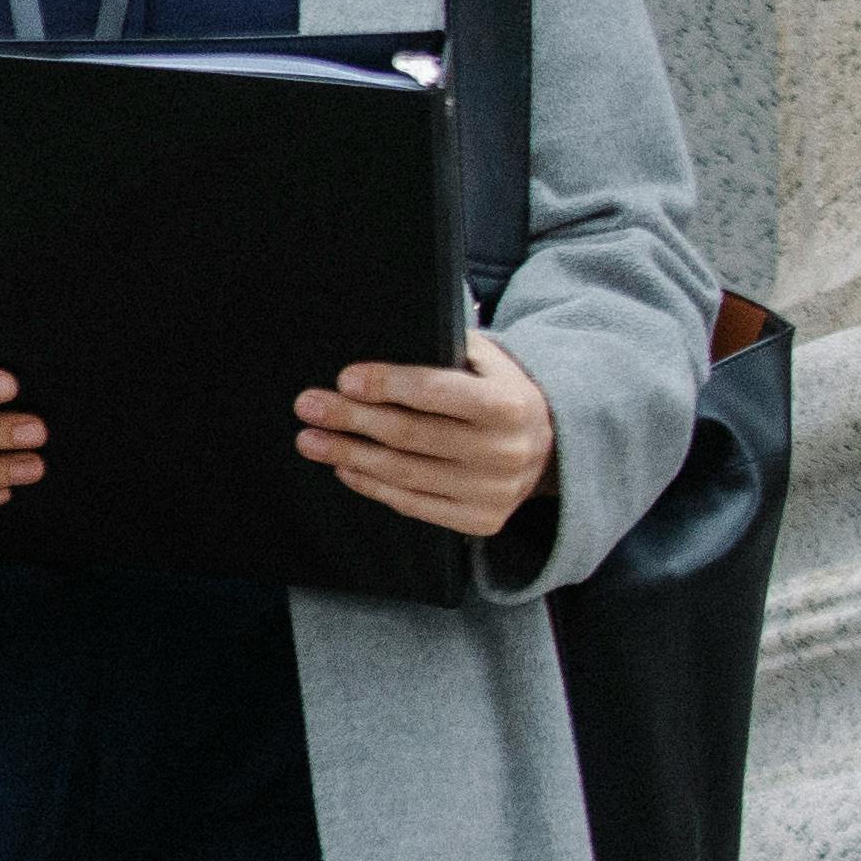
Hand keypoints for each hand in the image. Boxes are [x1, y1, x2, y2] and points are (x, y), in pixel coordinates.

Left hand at [298, 332, 556, 536]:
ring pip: (404, 473)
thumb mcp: (492, 361)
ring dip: (349, 456)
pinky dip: (372, 486)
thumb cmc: (504, 394)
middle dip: (352, 419)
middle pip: (410, 435)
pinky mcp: (479, 520)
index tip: (344, 379)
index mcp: (506, 405)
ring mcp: (491, 491)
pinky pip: (413, 504)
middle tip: (308, 406)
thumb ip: (449, 349)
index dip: (387, 385)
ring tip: (311, 440)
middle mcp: (502, 451)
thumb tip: (385, 341)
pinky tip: (344, 469)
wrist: (553, 449)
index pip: (436, 392)